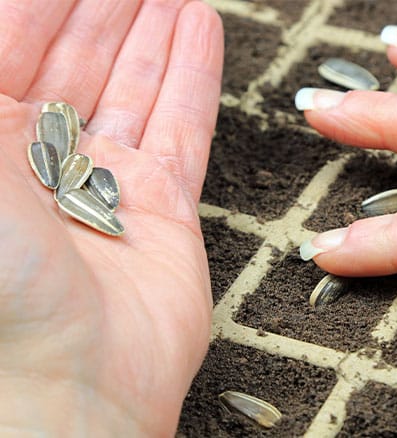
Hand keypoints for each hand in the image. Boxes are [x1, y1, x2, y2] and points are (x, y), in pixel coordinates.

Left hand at [0, 1, 221, 434]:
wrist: (58, 389)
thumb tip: (8, 23)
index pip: (15, 38)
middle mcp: (34, 164)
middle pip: (76, 56)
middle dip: (107, 7)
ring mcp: (102, 187)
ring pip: (132, 86)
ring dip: (153, 31)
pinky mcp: (160, 213)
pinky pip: (180, 128)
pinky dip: (192, 76)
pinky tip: (199, 31)